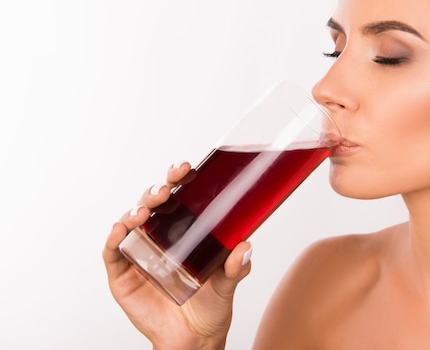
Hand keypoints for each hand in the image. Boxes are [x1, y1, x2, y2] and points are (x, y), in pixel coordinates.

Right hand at [102, 162, 251, 349]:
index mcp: (184, 230)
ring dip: (136, 210)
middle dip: (158, 191)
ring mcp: (139, 253)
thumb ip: (236, 267)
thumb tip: (246, 246)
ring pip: (131, 221)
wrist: (192, 341)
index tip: (187, 168)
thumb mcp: (226, 284)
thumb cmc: (210, 306)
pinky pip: (113, 252)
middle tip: (167, 189)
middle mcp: (159, 236)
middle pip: (153, 203)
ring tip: (144, 212)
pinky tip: (121, 230)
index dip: (179, 179)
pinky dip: (114, 239)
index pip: (179, 196)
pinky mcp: (123, 274)